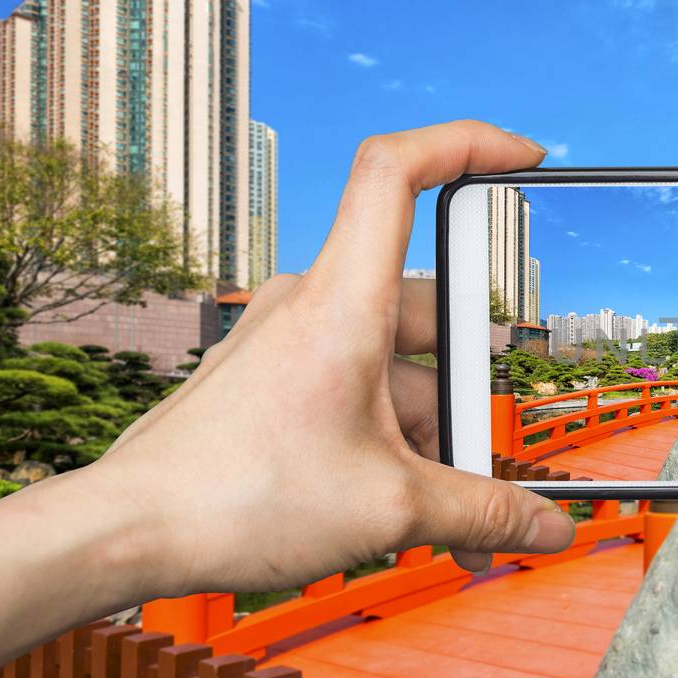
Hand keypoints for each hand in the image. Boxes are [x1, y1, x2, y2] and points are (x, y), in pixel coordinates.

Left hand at [90, 121, 573, 596]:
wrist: (129, 534)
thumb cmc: (235, 499)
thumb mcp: (393, 510)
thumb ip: (485, 512)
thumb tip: (548, 529)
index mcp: (343, 304)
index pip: (399, 173)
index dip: (467, 143)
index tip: (524, 156)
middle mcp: (313, 306)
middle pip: (427, 311)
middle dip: (471, 391)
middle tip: (485, 456)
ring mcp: (290, 342)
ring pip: (396, 366)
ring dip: (434, 435)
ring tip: (450, 516)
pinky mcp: (274, 381)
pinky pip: (358, 391)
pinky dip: (393, 441)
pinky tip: (406, 508)